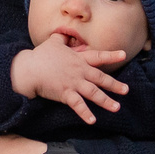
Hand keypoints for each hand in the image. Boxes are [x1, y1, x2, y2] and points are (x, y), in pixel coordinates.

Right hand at [9, 43, 131, 123]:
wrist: (28, 69)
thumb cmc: (40, 56)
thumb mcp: (52, 43)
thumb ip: (61, 38)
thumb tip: (63, 33)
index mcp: (78, 59)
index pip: (97, 56)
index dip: (111, 55)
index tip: (124, 54)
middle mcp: (79, 71)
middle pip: (101, 78)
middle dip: (114, 85)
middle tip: (126, 90)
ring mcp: (73, 83)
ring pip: (94, 93)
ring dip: (106, 101)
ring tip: (116, 107)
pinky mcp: (65, 94)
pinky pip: (78, 105)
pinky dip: (85, 113)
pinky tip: (92, 120)